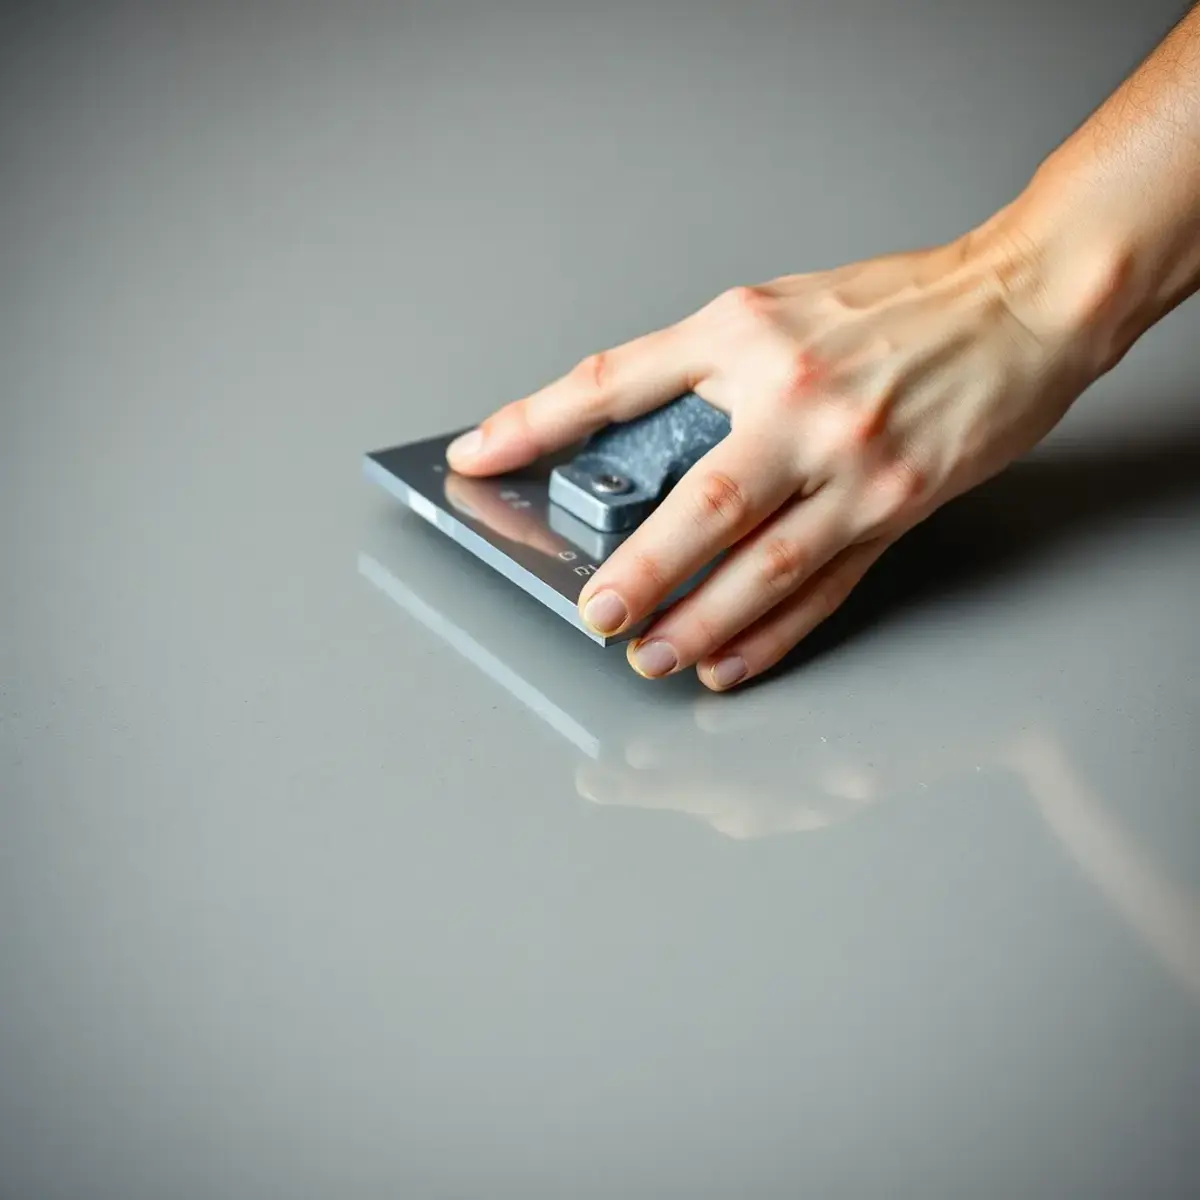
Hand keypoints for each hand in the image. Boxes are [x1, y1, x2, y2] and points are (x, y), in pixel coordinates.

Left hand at [448, 216, 1096, 688]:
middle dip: (640, 568)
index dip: (536, 422)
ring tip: (650, 656)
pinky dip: (772, 632)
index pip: (615, 381)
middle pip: (701, 499)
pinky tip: (728, 661)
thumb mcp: (777, 312)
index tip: (478, 456)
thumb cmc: (889, 308)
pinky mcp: (898, 503)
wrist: (1018, 305)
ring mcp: (852, 458)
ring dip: (701, 619)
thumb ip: (704, 375)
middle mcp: (795, 397)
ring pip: (764, 561)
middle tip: (593, 613)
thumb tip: (627, 452)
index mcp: (745, 334)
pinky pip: (825, 584)